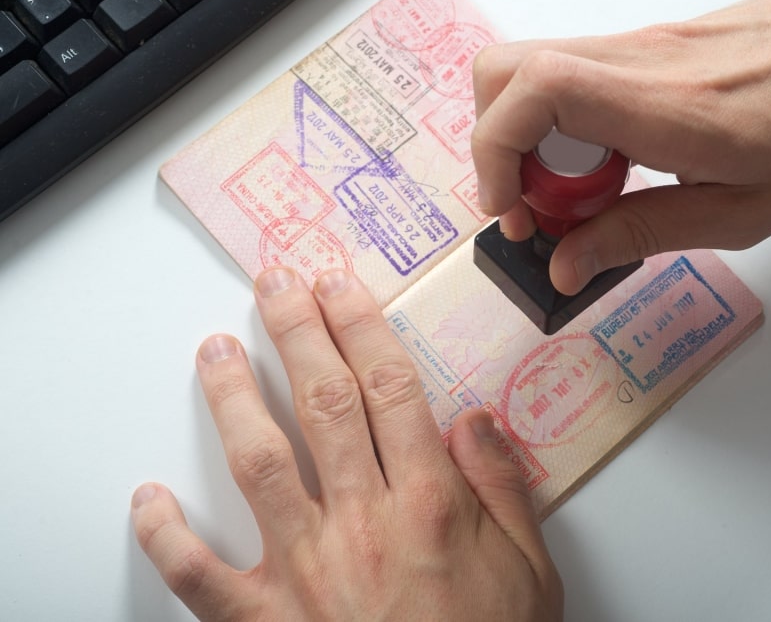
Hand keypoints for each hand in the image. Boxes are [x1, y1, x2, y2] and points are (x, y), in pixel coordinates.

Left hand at [131, 267, 562, 620]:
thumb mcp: (533, 570)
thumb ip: (504, 487)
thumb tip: (473, 419)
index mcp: (431, 504)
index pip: (390, 387)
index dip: (361, 326)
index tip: (340, 285)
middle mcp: (363, 523)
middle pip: (324, 404)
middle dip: (299, 332)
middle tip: (277, 283)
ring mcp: (307, 571)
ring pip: (259, 464)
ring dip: (234, 398)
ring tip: (217, 349)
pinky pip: (200, 576)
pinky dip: (166, 536)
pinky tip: (148, 500)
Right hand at [471, 0, 770, 294]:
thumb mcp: (740, 214)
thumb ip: (641, 234)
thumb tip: (565, 263)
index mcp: (667, 108)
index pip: (536, 90)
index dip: (495, 149)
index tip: (509, 209)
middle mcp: (638, 60)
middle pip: (507, 70)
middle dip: (499, 149)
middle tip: (538, 209)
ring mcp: (637, 44)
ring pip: (531, 71)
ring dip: (528, 139)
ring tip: (576, 195)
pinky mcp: (643, 45)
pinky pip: (569, 75)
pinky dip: (560, 124)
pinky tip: (606, 165)